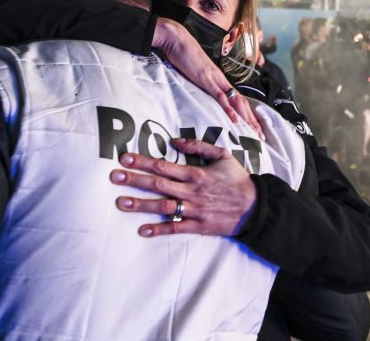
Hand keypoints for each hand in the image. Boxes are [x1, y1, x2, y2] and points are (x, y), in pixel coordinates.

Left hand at [110, 138, 256, 236]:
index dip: (143, 161)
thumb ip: (198, 146)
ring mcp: (195, 209)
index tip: (125, 158)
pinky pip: (177, 228)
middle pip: (158, 184)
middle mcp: (192, 191)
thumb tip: (174, 139)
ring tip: (121, 202)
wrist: (255, 207)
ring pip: (163, 206)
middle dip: (135, 180)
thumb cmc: (237, 179)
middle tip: (114, 176)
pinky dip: (159, 229)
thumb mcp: (222, 155)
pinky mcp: (198, 226)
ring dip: (141, 204)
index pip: (164, 165)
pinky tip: (143, 230)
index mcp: (196, 173)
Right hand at [153, 18, 262, 136]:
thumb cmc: (184, 54)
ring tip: (254, 132)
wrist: (178, 40)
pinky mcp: (206, 80)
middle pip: (241, 102)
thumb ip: (201, 79)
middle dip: (252, 120)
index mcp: (219, 78)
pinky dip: (228, 109)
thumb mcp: (195, 71)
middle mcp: (221, 80)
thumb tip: (202, 87)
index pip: (237, 98)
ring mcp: (215, 79)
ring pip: (236, 101)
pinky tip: (235, 120)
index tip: (253, 126)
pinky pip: (220, 97)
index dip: (247, 113)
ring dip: (246, 118)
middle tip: (260, 136)